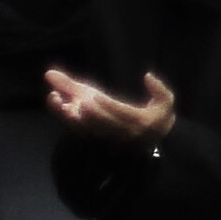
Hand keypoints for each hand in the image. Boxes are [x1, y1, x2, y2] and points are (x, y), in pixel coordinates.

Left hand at [42, 66, 178, 142]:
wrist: (156, 143)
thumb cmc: (160, 118)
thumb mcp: (167, 102)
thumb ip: (159, 89)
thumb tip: (147, 76)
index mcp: (138, 121)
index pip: (119, 113)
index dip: (104, 106)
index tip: (90, 97)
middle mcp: (120, 130)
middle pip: (96, 120)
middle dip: (78, 109)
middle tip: (64, 95)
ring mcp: (107, 135)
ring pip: (85, 126)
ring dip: (67, 113)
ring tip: (53, 97)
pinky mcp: (98, 136)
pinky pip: (81, 129)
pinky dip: (68, 118)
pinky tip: (58, 105)